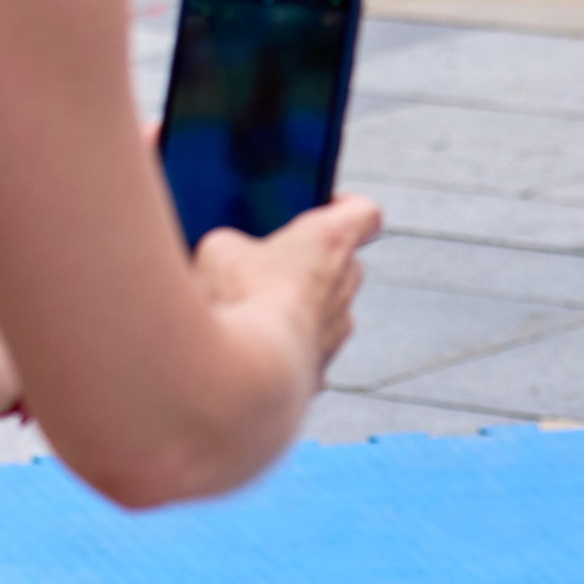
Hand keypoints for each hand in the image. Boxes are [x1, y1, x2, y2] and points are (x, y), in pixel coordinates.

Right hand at [192, 196, 379, 374]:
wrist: (248, 375)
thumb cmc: (241, 299)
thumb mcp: (219, 250)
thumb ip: (232, 246)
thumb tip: (225, 262)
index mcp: (330, 242)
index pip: (365, 213)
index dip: (347, 208)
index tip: (325, 207)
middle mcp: (345, 288)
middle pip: (345, 264)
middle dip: (312, 261)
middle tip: (272, 261)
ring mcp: (336, 335)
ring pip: (327, 311)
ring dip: (300, 308)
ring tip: (253, 309)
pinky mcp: (318, 372)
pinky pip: (306, 351)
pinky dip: (284, 348)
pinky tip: (248, 350)